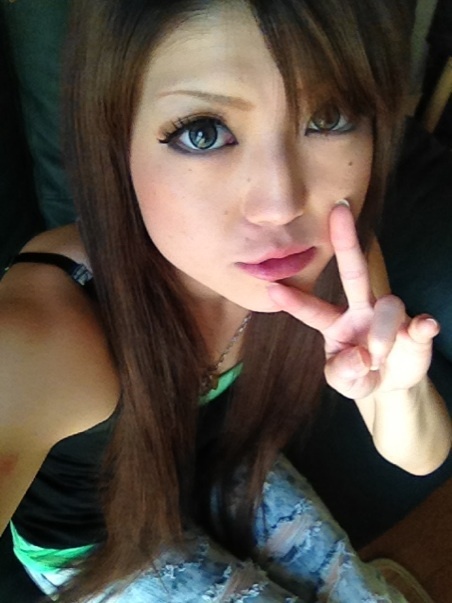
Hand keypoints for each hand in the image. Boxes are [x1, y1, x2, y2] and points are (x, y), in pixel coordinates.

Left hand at [267, 202, 438, 400]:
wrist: (391, 384)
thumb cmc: (358, 375)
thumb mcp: (342, 381)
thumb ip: (342, 372)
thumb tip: (360, 357)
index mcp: (335, 324)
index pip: (313, 310)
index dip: (295, 301)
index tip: (271, 288)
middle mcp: (360, 311)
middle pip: (353, 273)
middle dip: (346, 242)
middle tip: (338, 211)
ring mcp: (388, 317)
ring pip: (386, 305)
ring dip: (380, 335)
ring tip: (376, 360)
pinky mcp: (415, 329)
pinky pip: (419, 320)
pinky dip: (421, 324)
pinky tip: (423, 327)